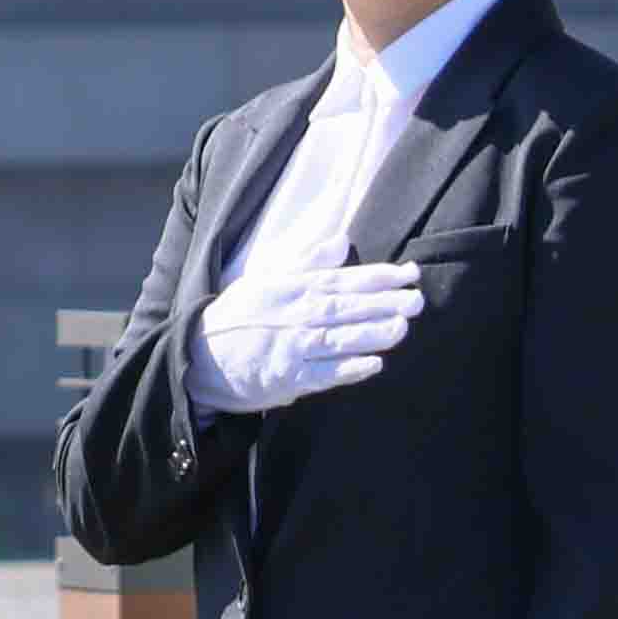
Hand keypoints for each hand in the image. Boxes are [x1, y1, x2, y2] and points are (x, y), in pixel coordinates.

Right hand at [188, 258, 423, 416]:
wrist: (200, 358)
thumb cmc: (239, 316)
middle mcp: (294, 315)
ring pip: (338, 338)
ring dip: (371, 333)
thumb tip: (342, 240)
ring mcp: (291, 347)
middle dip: (384, 303)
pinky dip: (348, 369)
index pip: (342, 279)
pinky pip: (323, 374)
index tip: (409, 273)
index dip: (379, 276)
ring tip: (402, 327)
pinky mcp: (287, 378)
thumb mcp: (267, 279)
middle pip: (345, 307)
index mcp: (292, 289)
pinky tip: (374, 364)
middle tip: (417, 299)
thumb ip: (307, 261)